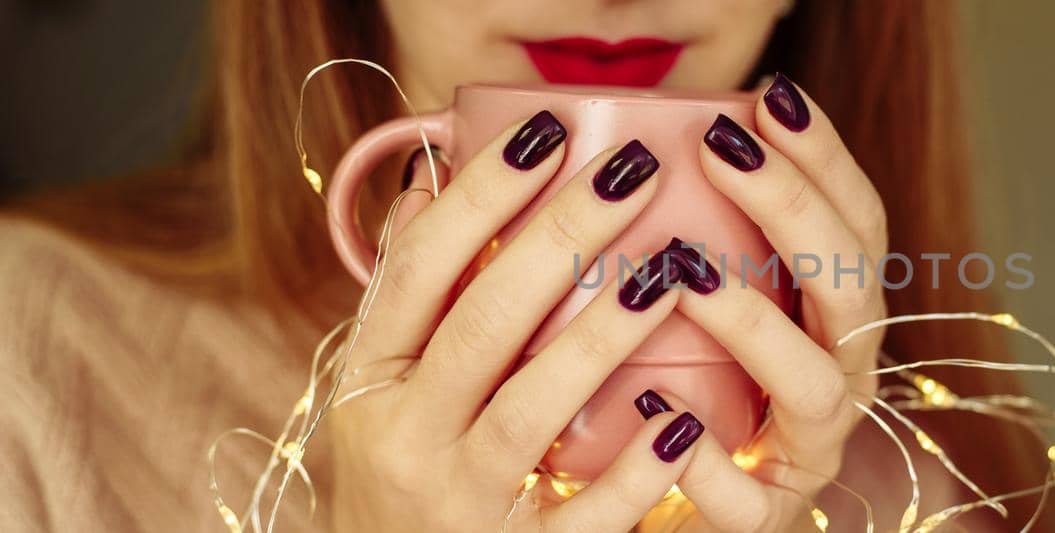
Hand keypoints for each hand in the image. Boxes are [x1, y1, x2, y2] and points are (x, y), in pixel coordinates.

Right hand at [328, 113, 713, 531]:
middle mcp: (403, 440)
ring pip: (532, 410)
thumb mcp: (382, 389)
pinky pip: (581, 518)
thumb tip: (426, 180)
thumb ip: (407, 295)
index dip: (479, 198)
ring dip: (602, 334)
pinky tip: (682, 422)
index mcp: (370, 383)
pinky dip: (631, 473)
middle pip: (483, 324)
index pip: (417, 271)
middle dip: (560, 239)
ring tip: (670, 270)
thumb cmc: (405, 474)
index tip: (546, 134)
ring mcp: (459, 506)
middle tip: (634, 173)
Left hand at [664, 74, 890, 530]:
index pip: (859, 225)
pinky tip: (659, 414)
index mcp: (838, 316)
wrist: (669, 500)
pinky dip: (709, 461)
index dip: (826, 159)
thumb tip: (627, 143)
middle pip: (851, 291)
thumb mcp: (694, 298)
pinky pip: (750, 498)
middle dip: (795, 210)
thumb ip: (686, 230)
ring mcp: (808, 451)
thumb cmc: (680, 377)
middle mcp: (841, 376)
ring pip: (814, 388)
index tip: (771, 97)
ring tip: (685, 270)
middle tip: (723, 150)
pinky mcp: (762, 516)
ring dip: (755, 322)